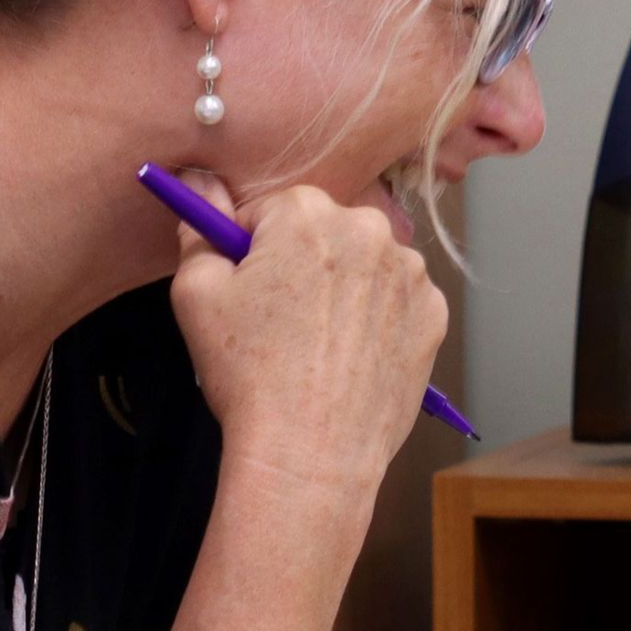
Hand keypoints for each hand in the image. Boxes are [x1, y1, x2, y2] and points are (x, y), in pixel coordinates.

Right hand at [166, 175, 446, 495]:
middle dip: (299, 262)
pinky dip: (375, 319)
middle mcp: (371, 230)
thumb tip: (197, 180)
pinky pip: (396, 300)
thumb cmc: (249, 373)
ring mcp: (411, 273)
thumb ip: (199, 229)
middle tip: (277, 320)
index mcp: (309, 214)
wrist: (310, 450)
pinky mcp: (433, 314)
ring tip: (314, 344)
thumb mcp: (197, 294)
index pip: (271, 211)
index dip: (251, 250)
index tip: (246, 287)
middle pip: (324, 232)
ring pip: (363, 264)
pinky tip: (348, 355)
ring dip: (341, 288)